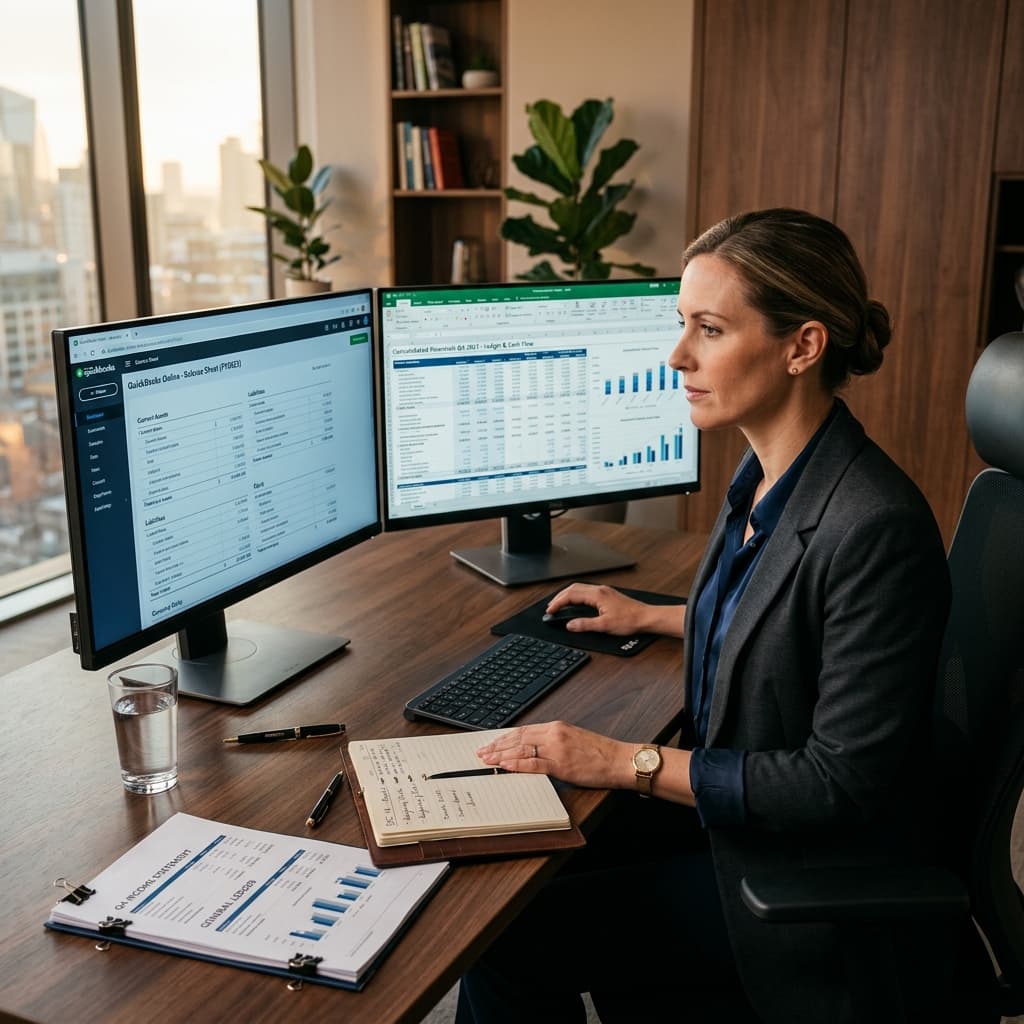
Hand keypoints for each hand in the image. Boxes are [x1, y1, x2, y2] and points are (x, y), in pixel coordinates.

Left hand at [476, 721, 633, 789]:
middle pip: (518, 738)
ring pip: (521, 749)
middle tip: (481, 752)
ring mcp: (557, 749)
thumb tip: (533, 750)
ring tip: (486, 760)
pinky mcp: (561, 764)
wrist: (620, 759)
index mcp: (557, 726)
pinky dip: (516, 764)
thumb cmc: (600, 753)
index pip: (523, 730)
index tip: (492, 742)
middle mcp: (554, 734)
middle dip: (497, 745)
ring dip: (501, 755)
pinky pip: (533, 764)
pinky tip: (504, 766)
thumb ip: (554, 741)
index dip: (504, 737)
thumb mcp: (574, 739)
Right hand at [545, 583, 683, 636]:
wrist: (646, 617)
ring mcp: (604, 591)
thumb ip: (585, 624)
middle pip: (573, 588)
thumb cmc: (630, 620)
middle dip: (559, 597)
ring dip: (567, 595)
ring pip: (580, 588)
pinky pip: (586, 591)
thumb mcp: (605, 625)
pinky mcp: (607, 594)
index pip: (571, 595)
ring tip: (560, 604)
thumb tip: (570, 625)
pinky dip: (576, 596)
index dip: (558, 603)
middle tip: (551, 607)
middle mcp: (600, 590)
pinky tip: (576, 602)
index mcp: (597, 595)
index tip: (550, 611)